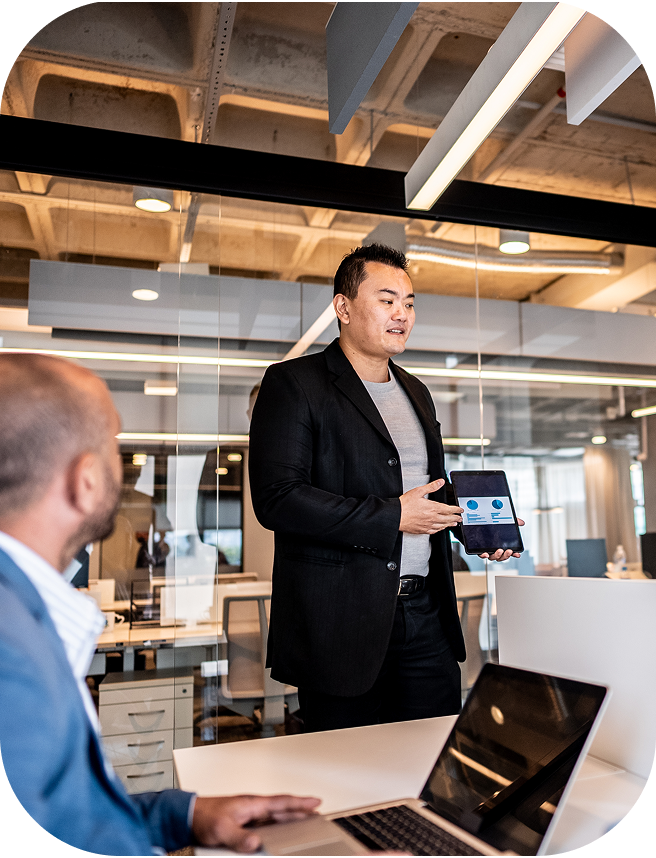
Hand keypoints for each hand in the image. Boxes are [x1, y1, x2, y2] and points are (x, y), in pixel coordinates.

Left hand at [192, 794, 321, 851]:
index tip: (316, 801)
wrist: (189, 816)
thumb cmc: (204, 816)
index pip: (281, 802)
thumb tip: (256, 843)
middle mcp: (252, 807)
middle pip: (282, 808)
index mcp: (252, 803)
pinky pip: (266, 823)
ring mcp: (248, 814)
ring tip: (303, 820)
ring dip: (290, 816)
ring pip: (275, 815)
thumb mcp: (222, 829)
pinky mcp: (243, 822)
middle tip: (316, 811)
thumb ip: (240, 837)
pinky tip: (279, 832)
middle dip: (300, 809)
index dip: (300, 802)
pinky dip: (277, 825)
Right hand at [399, 478, 462, 534]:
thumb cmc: (405, 504)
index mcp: (432, 508)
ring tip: (454, 524)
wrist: (396, 516)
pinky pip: (434, 531)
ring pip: (442, 526)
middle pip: (447, 519)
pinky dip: (440, 530)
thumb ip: (431, 487)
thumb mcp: (418, 491)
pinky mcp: (422, 530)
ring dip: (449, 524)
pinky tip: (440, 529)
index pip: (449, 509)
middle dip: (455, 518)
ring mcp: (427, 525)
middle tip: (460, 518)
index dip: (456, 509)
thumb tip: (440, 482)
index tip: (460, 509)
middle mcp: (432, 517)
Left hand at [478, 519, 525, 561]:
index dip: (513, 554)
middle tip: (509, 551)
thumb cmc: (490, 522)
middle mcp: (494, 548)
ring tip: (499, 550)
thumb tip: (521, 522)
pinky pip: (480, 554)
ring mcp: (486, 548)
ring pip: (492, 557)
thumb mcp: (503, 521)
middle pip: (501, 556)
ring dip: (497, 555)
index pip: (508, 552)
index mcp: (501, 544)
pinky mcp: (478, 548)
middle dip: (506, 555)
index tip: (517, 554)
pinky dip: (484, 556)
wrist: (476, 520)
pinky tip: (486, 554)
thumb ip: (513, 522)